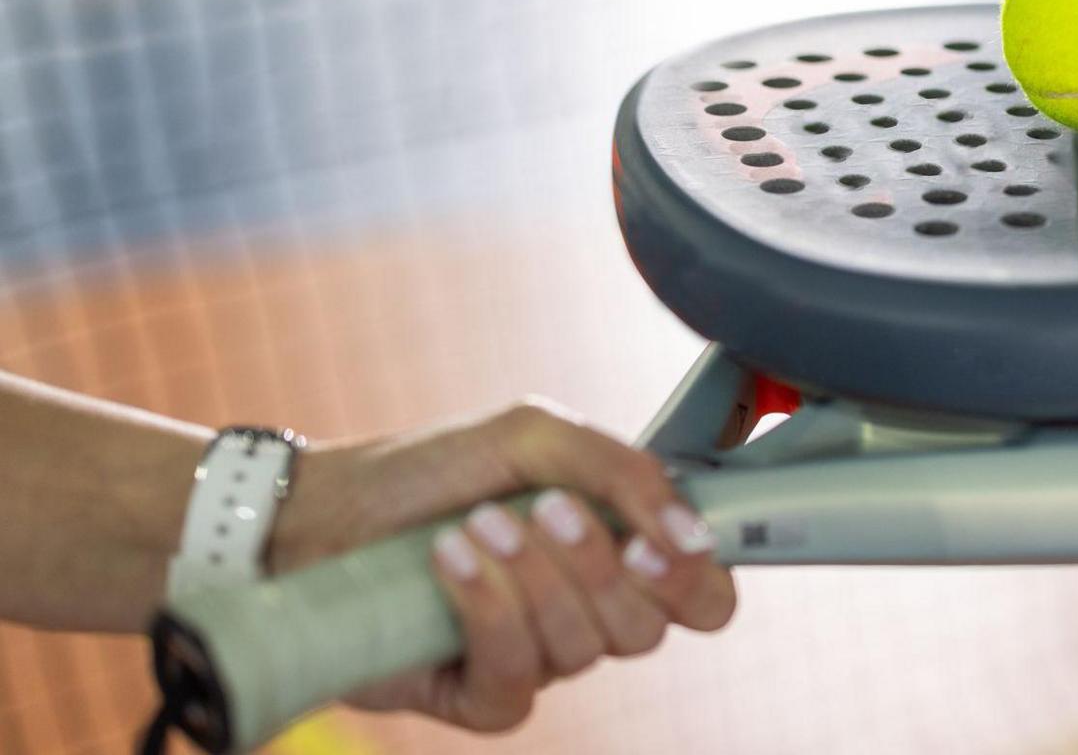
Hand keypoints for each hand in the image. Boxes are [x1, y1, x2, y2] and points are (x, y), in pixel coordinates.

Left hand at [269, 398, 735, 732]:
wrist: (320, 511)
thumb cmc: (431, 468)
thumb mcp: (535, 435)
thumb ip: (626, 471)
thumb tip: (692, 530)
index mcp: (620, 549)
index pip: (703, 595)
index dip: (695, 579)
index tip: (656, 541)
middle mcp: (589, 611)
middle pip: (650, 628)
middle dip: (599, 566)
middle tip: (549, 509)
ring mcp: (537, 658)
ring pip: (583, 649)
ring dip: (530, 576)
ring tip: (477, 524)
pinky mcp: (481, 696)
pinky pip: (517, 680)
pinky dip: (487, 612)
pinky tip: (450, 561)